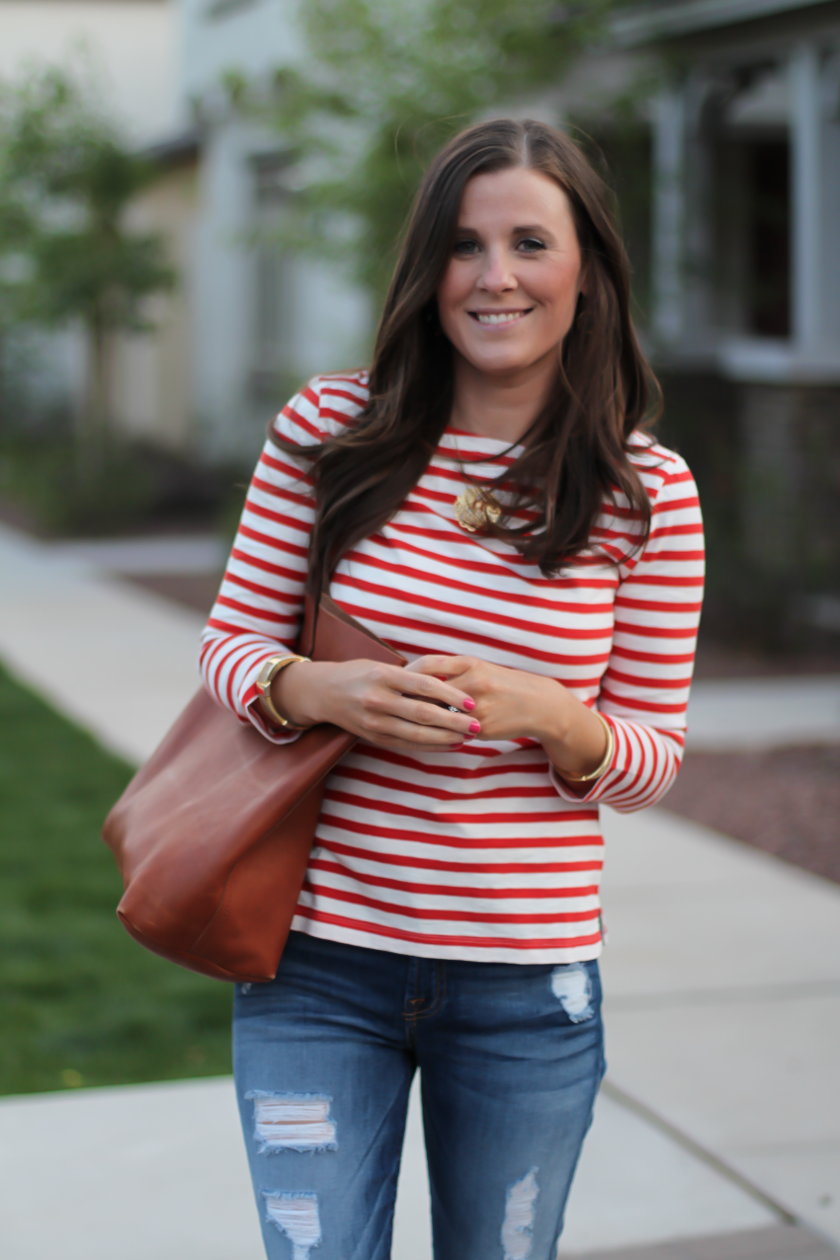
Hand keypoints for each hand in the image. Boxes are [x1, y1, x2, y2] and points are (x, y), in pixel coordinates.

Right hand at [270, 658, 480, 751]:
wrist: (324, 693)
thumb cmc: (361, 674)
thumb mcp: (383, 666)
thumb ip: (412, 676)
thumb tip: (451, 682)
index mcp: (383, 676)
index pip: (423, 685)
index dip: (450, 694)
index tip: (471, 702)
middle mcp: (377, 700)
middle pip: (423, 713)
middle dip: (453, 721)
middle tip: (477, 725)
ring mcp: (375, 722)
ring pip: (417, 734)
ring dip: (446, 737)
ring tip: (468, 736)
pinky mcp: (375, 737)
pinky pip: (408, 744)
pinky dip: (431, 746)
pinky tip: (450, 744)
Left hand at [405, 655, 608, 777]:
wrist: (538, 704)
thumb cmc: (502, 683)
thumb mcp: (479, 668)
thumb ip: (450, 671)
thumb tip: (413, 678)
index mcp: (470, 663)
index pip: (428, 665)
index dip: (407, 673)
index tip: (393, 679)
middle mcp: (472, 683)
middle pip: (427, 692)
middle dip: (406, 698)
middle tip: (388, 702)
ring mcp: (476, 708)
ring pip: (437, 715)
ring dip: (419, 719)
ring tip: (401, 719)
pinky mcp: (480, 729)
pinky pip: (450, 732)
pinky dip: (437, 732)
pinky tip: (425, 734)